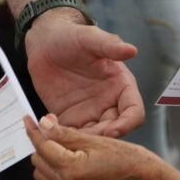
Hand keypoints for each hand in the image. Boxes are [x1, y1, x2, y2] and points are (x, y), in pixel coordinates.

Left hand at [24, 11, 144, 137]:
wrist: (46, 43)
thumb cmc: (71, 37)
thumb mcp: (90, 38)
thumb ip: (110, 45)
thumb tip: (131, 50)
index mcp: (121, 86)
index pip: (134, 111)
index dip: (127, 124)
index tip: (112, 131)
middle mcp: (109, 103)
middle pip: (115, 130)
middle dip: (101, 139)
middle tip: (83, 141)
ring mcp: (90, 113)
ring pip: (94, 138)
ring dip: (82, 142)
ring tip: (64, 138)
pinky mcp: (71, 119)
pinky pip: (72, 136)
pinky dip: (63, 139)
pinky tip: (49, 130)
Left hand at [24, 114, 162, 179]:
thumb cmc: (128, 159)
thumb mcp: (95, 140)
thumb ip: (65, 133)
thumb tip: (44, 125)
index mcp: (71, 169)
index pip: (42, 146)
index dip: (34, 131)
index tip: (29, 120)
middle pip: (38, 162)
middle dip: (42, 145)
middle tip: (53, 132)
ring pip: (44, 175)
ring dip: (49, 160)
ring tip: (64, 148)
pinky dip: (59, 172)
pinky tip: (75, 162)